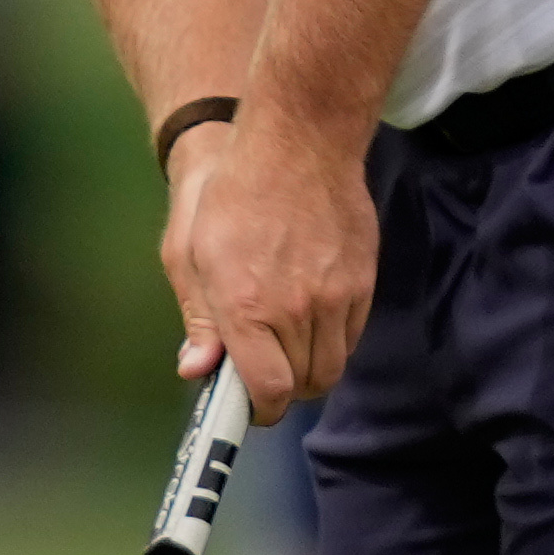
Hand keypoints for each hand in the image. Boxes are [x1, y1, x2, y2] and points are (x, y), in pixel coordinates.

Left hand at [160, 118, 377, 406]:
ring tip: (287, 344)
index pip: (270, 390)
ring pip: (333, 364)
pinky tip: (312, 317)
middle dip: (284, 389)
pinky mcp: (363, 281)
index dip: (261, 410)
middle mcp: (296, 309)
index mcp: (248, 308)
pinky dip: (335, 339)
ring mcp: (337, 296)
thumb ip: (198, 319)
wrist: (297, 144)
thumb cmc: (232, 195)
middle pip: (305, 384)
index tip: (252, 407)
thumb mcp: (189, 254)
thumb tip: (197, 368)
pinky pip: (354, 335)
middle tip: (266, 373)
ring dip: (311, 366)